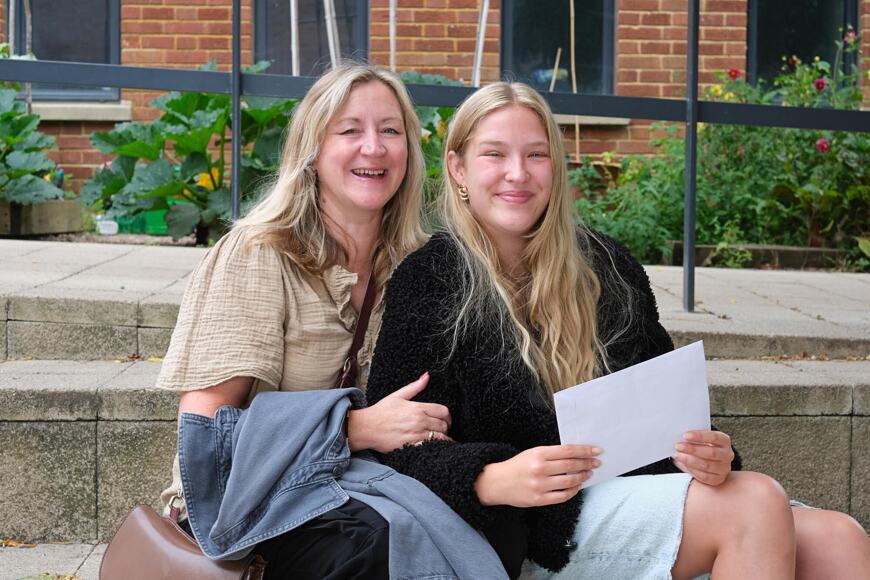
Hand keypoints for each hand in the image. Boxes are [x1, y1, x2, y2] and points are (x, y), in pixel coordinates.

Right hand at [347, 372, 451, 452]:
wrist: (366, 427)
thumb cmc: (380, 412)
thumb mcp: (397, 395)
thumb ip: (415, 386)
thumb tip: (427, 376)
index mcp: (418, 407)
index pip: (443, 411)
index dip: (447, 416)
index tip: (445, 420)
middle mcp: (419, 421)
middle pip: (443, 425)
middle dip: (446, 428)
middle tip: (442, 430)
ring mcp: (416, 434)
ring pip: (440, 438)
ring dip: (443, 439)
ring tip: (441, 440)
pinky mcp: (411, 446)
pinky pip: (431, 448)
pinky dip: (436, 448)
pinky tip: (435, 448)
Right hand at [475, 445, 601, 507]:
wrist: (497, 482)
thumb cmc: (517, 466)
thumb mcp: (532, 453)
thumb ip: (552, 454)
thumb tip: (576, 455)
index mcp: (538, 454)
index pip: (568, 451)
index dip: (585, 451)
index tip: (596, 451)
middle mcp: (540, 469)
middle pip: (571, 465)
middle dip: (587, 464)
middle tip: (596, 463)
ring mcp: (540, 485)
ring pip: (570, 481)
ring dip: (582, 477)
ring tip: (588, 473)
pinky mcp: (539, 499)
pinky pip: (563, 496)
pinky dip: (573, 490)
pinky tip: (577, 486)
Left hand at [673, 430, 733, 485]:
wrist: (708, 459)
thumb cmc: (702, 446)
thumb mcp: (700, 439)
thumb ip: (693, 438)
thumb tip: (679, 437)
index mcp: (724, 441)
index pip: (715, 437)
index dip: (700, 436)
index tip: (685, 435)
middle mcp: (727, 454)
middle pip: (711, 452)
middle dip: (693, 449)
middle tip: (678, 446)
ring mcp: (724, 468)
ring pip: (707, 465)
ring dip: (690, 461)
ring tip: (679, 456)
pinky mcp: (718, 479)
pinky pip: (704, 476)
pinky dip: (692, 470)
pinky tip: (684, 465)